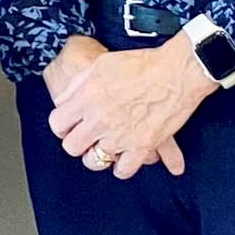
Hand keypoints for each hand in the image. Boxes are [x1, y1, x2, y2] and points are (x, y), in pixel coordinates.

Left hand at [46, 40, 215, 178]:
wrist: (177, 72)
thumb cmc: (143, 64)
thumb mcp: (102, 64)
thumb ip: (78, 84)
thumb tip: (63, 100)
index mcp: (87, 97)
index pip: (57, 123)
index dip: (62, 125)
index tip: (68, 126)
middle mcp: (99, 119)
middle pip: (72, 146)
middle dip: (77, 143)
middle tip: (86, 138)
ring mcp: (119, 136)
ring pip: (95, 161)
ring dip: (98, 156)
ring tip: (103, 149)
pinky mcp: (141, 147)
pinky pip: (124, 170)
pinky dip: (122, 167)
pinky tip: (123, 160)